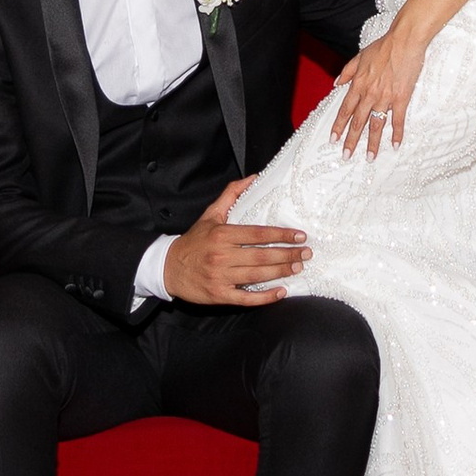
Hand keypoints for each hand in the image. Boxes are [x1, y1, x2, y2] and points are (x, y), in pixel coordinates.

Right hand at [165, 176, 310, 305]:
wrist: (169, 267)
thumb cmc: (194, 241)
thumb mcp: (210, 215)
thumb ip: (231, 194)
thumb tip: (254, 177)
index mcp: (222, 235)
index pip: (258, 234)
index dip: (281, 235)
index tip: (299, 236)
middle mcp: (222, 255)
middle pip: (261, 256)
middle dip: (287, 254)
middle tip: (306, 253)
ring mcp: (221, 277)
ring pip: (257, 275)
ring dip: (281, 272)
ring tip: (297, 267)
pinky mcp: (220, 295)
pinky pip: (247, 297)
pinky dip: (265, 296)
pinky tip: (281, 291)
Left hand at [326, 25, 424, 158]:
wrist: (404, 41)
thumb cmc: (383, 46)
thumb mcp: (360, 56)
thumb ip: (347, 71)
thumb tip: (336, 83)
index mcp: (358, 84)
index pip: (345, 110)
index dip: (339, 126)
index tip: (334, 139)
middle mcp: (369, 93)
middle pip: (358, 121)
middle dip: (351, 140)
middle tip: (346, 156)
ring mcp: (385, 97)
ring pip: (376, 124)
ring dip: (372, 143)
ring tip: (370, 158)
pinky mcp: (401, 98)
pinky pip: (397, 120)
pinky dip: (397, 133)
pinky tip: (395, 145)